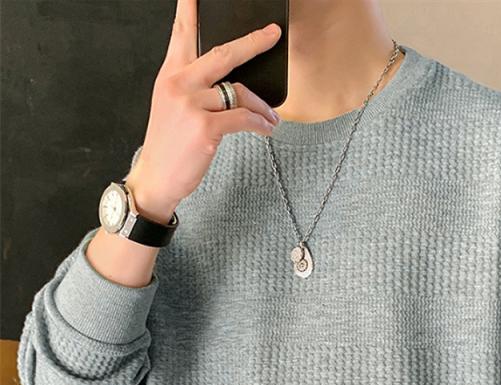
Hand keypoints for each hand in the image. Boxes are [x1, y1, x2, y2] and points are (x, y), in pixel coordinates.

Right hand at [126, 0, 281, 216]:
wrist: (155, 179)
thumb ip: (192, 86)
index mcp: (170, 75)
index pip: (182, 33)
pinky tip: (266, 128)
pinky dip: (260, 124)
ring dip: (261, 106)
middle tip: (272, 35)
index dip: (191, 9)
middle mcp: (179, 84)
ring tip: (270, 117)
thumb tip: (228, 81)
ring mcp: (192, 105)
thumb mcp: (171, 107)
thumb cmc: (168, 146)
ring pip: (239, 92)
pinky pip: (243, 118)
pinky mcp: (206, 128)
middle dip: (253, 42)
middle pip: (223, 54)